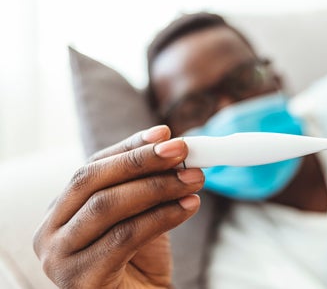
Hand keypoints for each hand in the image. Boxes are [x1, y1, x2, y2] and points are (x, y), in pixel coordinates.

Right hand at [33, 125, 203, 287]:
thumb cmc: (137, 262)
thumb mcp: (139, 215)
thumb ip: (146, 184)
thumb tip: (170, 144)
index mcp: (61, 211)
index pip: (92, 167)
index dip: (128, 147)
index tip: (164, 134)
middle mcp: (50, 231)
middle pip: (92, 180)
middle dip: (140, 161)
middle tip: (181, 150)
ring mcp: (59, 257)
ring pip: (107, 206)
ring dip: (158, 187)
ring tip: (193, 178)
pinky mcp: (80, 279)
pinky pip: (125, 237)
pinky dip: (162, 217)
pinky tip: (189, 206)